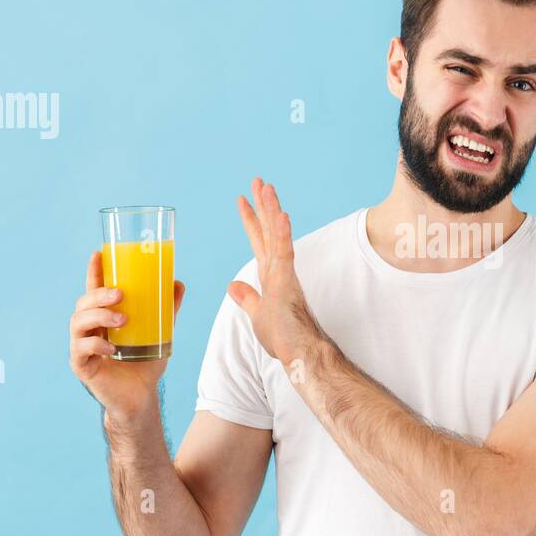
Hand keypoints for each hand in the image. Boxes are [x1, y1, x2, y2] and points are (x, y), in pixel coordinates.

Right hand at [69, 250, 185, 423]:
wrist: (140, 396)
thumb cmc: (145, 362)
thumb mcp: (160, 332)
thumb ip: (168, 309)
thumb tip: (178, 282)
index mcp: (103, 318)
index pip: (94, 290)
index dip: (94, 272)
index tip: (98, 254)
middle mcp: (89, 329)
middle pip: (83, 303)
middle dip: (99, 294)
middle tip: (120, 294)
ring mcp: (82, 347)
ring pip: (77, 323)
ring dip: (99, 317)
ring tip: (122, 320)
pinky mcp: (82, 366)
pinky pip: (80, 350)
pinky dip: (96, 346)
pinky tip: (112, 348)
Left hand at [227, 177, 319, 366]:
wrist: (303, 355)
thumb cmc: (286, 339)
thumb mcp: (259, 315)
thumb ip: (248, 298)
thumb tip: (232, 285)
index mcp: (271, 276)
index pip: (259, 241)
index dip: (251, 220)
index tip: (243, 200)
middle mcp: (278, 271)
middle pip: (268, 231)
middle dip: (262, 205)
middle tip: (257, 181)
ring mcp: (284, 276)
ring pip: (276, 236)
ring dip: (271, 210)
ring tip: (266, 187)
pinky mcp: (287, 285)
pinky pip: (284, 255)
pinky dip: (282, 235)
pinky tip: (280, 215)